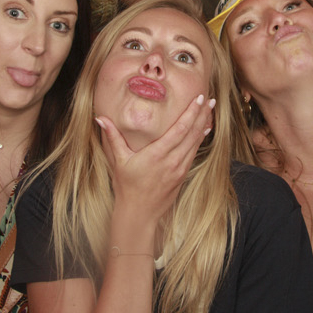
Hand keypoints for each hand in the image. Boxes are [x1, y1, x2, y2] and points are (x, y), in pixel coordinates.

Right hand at [96, 93, 213, 228]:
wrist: (139, 213)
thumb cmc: (127, 187)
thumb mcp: (119, 160)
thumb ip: (112, 137)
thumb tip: (101, 118)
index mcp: (157, 154)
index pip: (180, 129)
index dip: (192, 113)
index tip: (200, 99)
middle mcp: (172, 160)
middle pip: (192, 133)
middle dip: (202, 115)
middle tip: (211, 100)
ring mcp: (179, 168)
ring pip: (196, 142)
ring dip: (203, 125)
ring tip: (210, 110)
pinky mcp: (182, 174)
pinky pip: (194, 152)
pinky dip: (200, 139)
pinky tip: (204, 130)